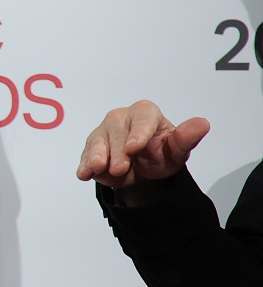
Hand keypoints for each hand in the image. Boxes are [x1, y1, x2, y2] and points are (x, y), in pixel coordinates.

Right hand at [76, 99, 209, 188]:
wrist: (142, 169)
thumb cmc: (160, 154)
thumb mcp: (176, 151)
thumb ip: (186, 138)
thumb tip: (203, 124)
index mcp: (145, 113)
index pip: (141, 119)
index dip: (137, 133)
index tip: (134, 148)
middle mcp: (121, 117)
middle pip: (116, 131)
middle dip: (117, 151)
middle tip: (120, 169)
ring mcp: (103, 131)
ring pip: (98, 141)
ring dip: (97, 155)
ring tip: (97, 168)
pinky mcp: (91, 146)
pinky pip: (86, 154)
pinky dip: (84, 164)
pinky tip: (84, 173)